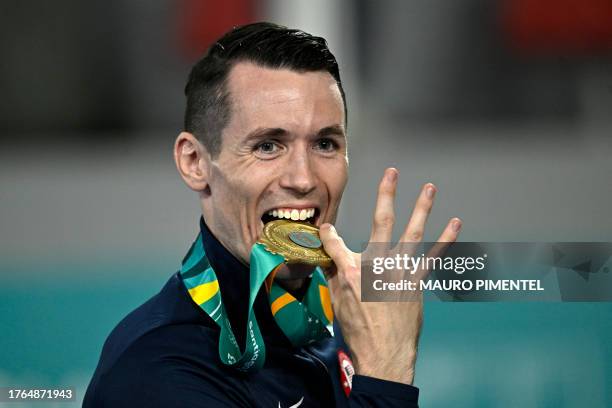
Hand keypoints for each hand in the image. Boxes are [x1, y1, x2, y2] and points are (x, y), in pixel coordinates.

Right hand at [319, 168, 461, 384]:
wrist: (384, 354)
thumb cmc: (358, 331)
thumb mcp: (336, 302)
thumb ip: (333, 274)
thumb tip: (328, 257)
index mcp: (350, 270)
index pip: (334, 242)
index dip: (328, 234)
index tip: (325, 229)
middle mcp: (377, 265)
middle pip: (382, 222)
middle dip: (387, 194)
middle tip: (392, 172)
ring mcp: (401, 272)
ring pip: (413, 233)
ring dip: (422, 208)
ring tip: (430, 188)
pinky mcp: (417, 282)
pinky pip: (434, 256)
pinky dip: (446, 239)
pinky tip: (455, 223)